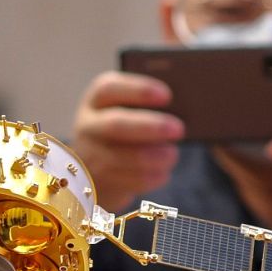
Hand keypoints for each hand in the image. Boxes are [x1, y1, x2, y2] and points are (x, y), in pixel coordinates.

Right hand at [71, 72, 184, 211]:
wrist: (96, 167)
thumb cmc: (124, 130)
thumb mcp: (126, 110)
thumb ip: (148, 106)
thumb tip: (182, 108)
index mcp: (97, 100)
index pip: (110, 88)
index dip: (138, 91)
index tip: (167, 96)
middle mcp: (88, 126)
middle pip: (115, 124)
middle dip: (150, 127)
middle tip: (179, 129)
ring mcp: (89, 156)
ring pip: (121, 158)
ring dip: (154, 157)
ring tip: (173, 154)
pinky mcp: (99, 182)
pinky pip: (127, 181)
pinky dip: (150, 178)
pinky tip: (163, 173)